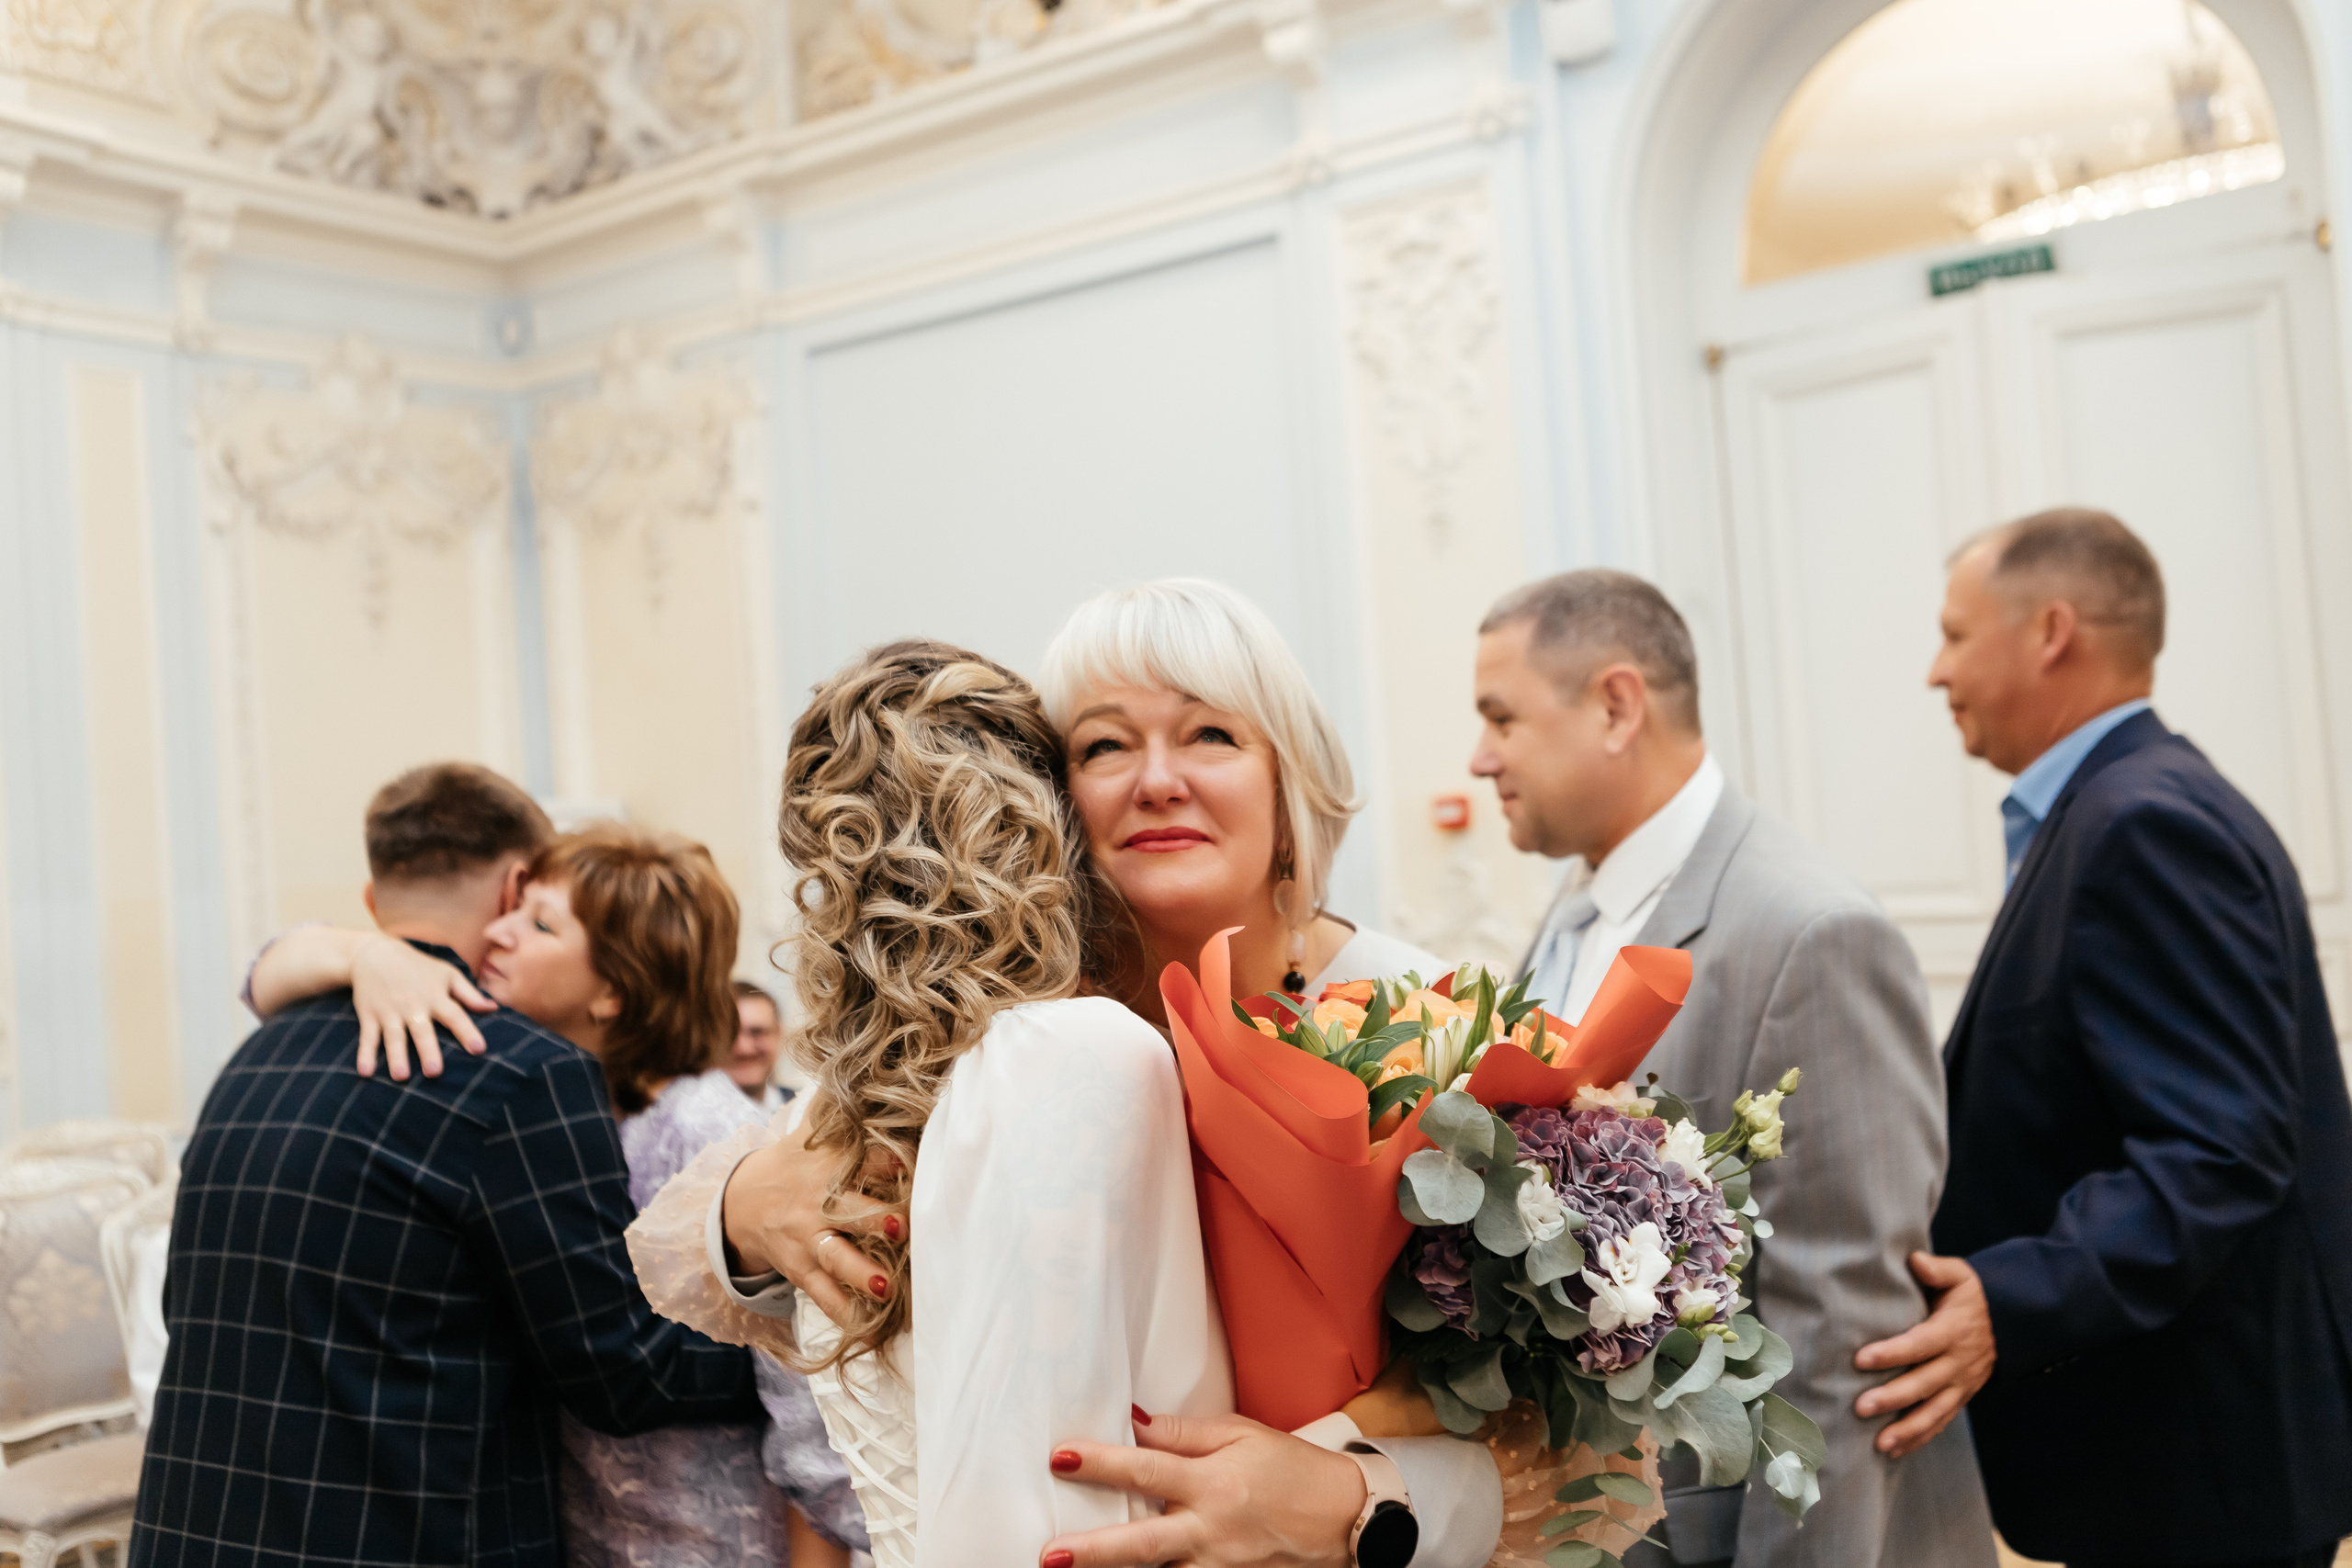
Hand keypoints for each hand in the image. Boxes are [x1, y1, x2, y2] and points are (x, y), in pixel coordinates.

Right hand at [354, 937, 495, 1080]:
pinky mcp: (369, 1015)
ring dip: (396, 1056)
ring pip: (394, 1036)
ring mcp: (389, 1011)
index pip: (455, 1015)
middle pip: (422, 1030)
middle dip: (428, 1050)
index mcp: (435, 996)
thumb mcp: (447, 974)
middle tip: (434, 1072)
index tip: (479, 1049)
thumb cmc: (418, 967)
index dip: (467, 1032)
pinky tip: (365, 1072)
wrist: (375, 953)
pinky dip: (364, 1054)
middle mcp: (413, 1005)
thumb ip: (470, 994)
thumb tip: (494, 1008)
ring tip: (401, 1076)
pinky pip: (367, 1037)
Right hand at [719, 1102, 902, 1325]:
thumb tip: (889, 1071)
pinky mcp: (800, 1269)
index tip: (907, 1162)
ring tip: (884, 1287)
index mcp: (828, 1164)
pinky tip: (867, 1327)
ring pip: (834, 1258)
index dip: (884, 1160)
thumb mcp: (816, 1132)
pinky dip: (843, 1311)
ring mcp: (807, 1238)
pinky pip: (822, 1295)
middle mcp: (817, 1202)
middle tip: (900, 1229)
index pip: (860, 1158)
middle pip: (848, 1211)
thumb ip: (850, 1113)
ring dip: (859, 1272)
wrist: (742, 1200)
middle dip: (874, 1221)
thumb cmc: (799, 1162)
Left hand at [1037, 1409, 1364, 1567]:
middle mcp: (1213, 1529)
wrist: (1348, 1519)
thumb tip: (1135, 1423)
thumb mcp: (1243, 1435)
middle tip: (1051, 1554)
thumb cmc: (1293, 1470)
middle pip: (1144, 1544)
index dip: (1102, 1463)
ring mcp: (1221, 1566)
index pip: (1148, 1468)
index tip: (1061, 1457)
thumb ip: (1186, 1434)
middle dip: (1094, 1551)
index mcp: (1214, 1482)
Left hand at [1853, 1251, 1996, 1457]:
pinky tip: (1895, 1450)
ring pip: (1934, 1411)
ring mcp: (1961, 1385)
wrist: (2010, 1322)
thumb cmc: (1973, 1297)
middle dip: (1893, 1397)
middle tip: (1861, 1406)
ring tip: (1879, 1443)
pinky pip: (1941, 1421)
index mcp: (1952, 1331)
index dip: (1892, 1353)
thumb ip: (1938, 1269)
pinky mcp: (1960, 1398)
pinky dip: (1920, 1438)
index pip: (1919, 1344)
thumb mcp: (1962, 1276)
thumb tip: (1915, 1260)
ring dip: (1907, 1429)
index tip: (1861, 1359)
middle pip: (1924, 1383)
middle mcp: (1957, 1363)